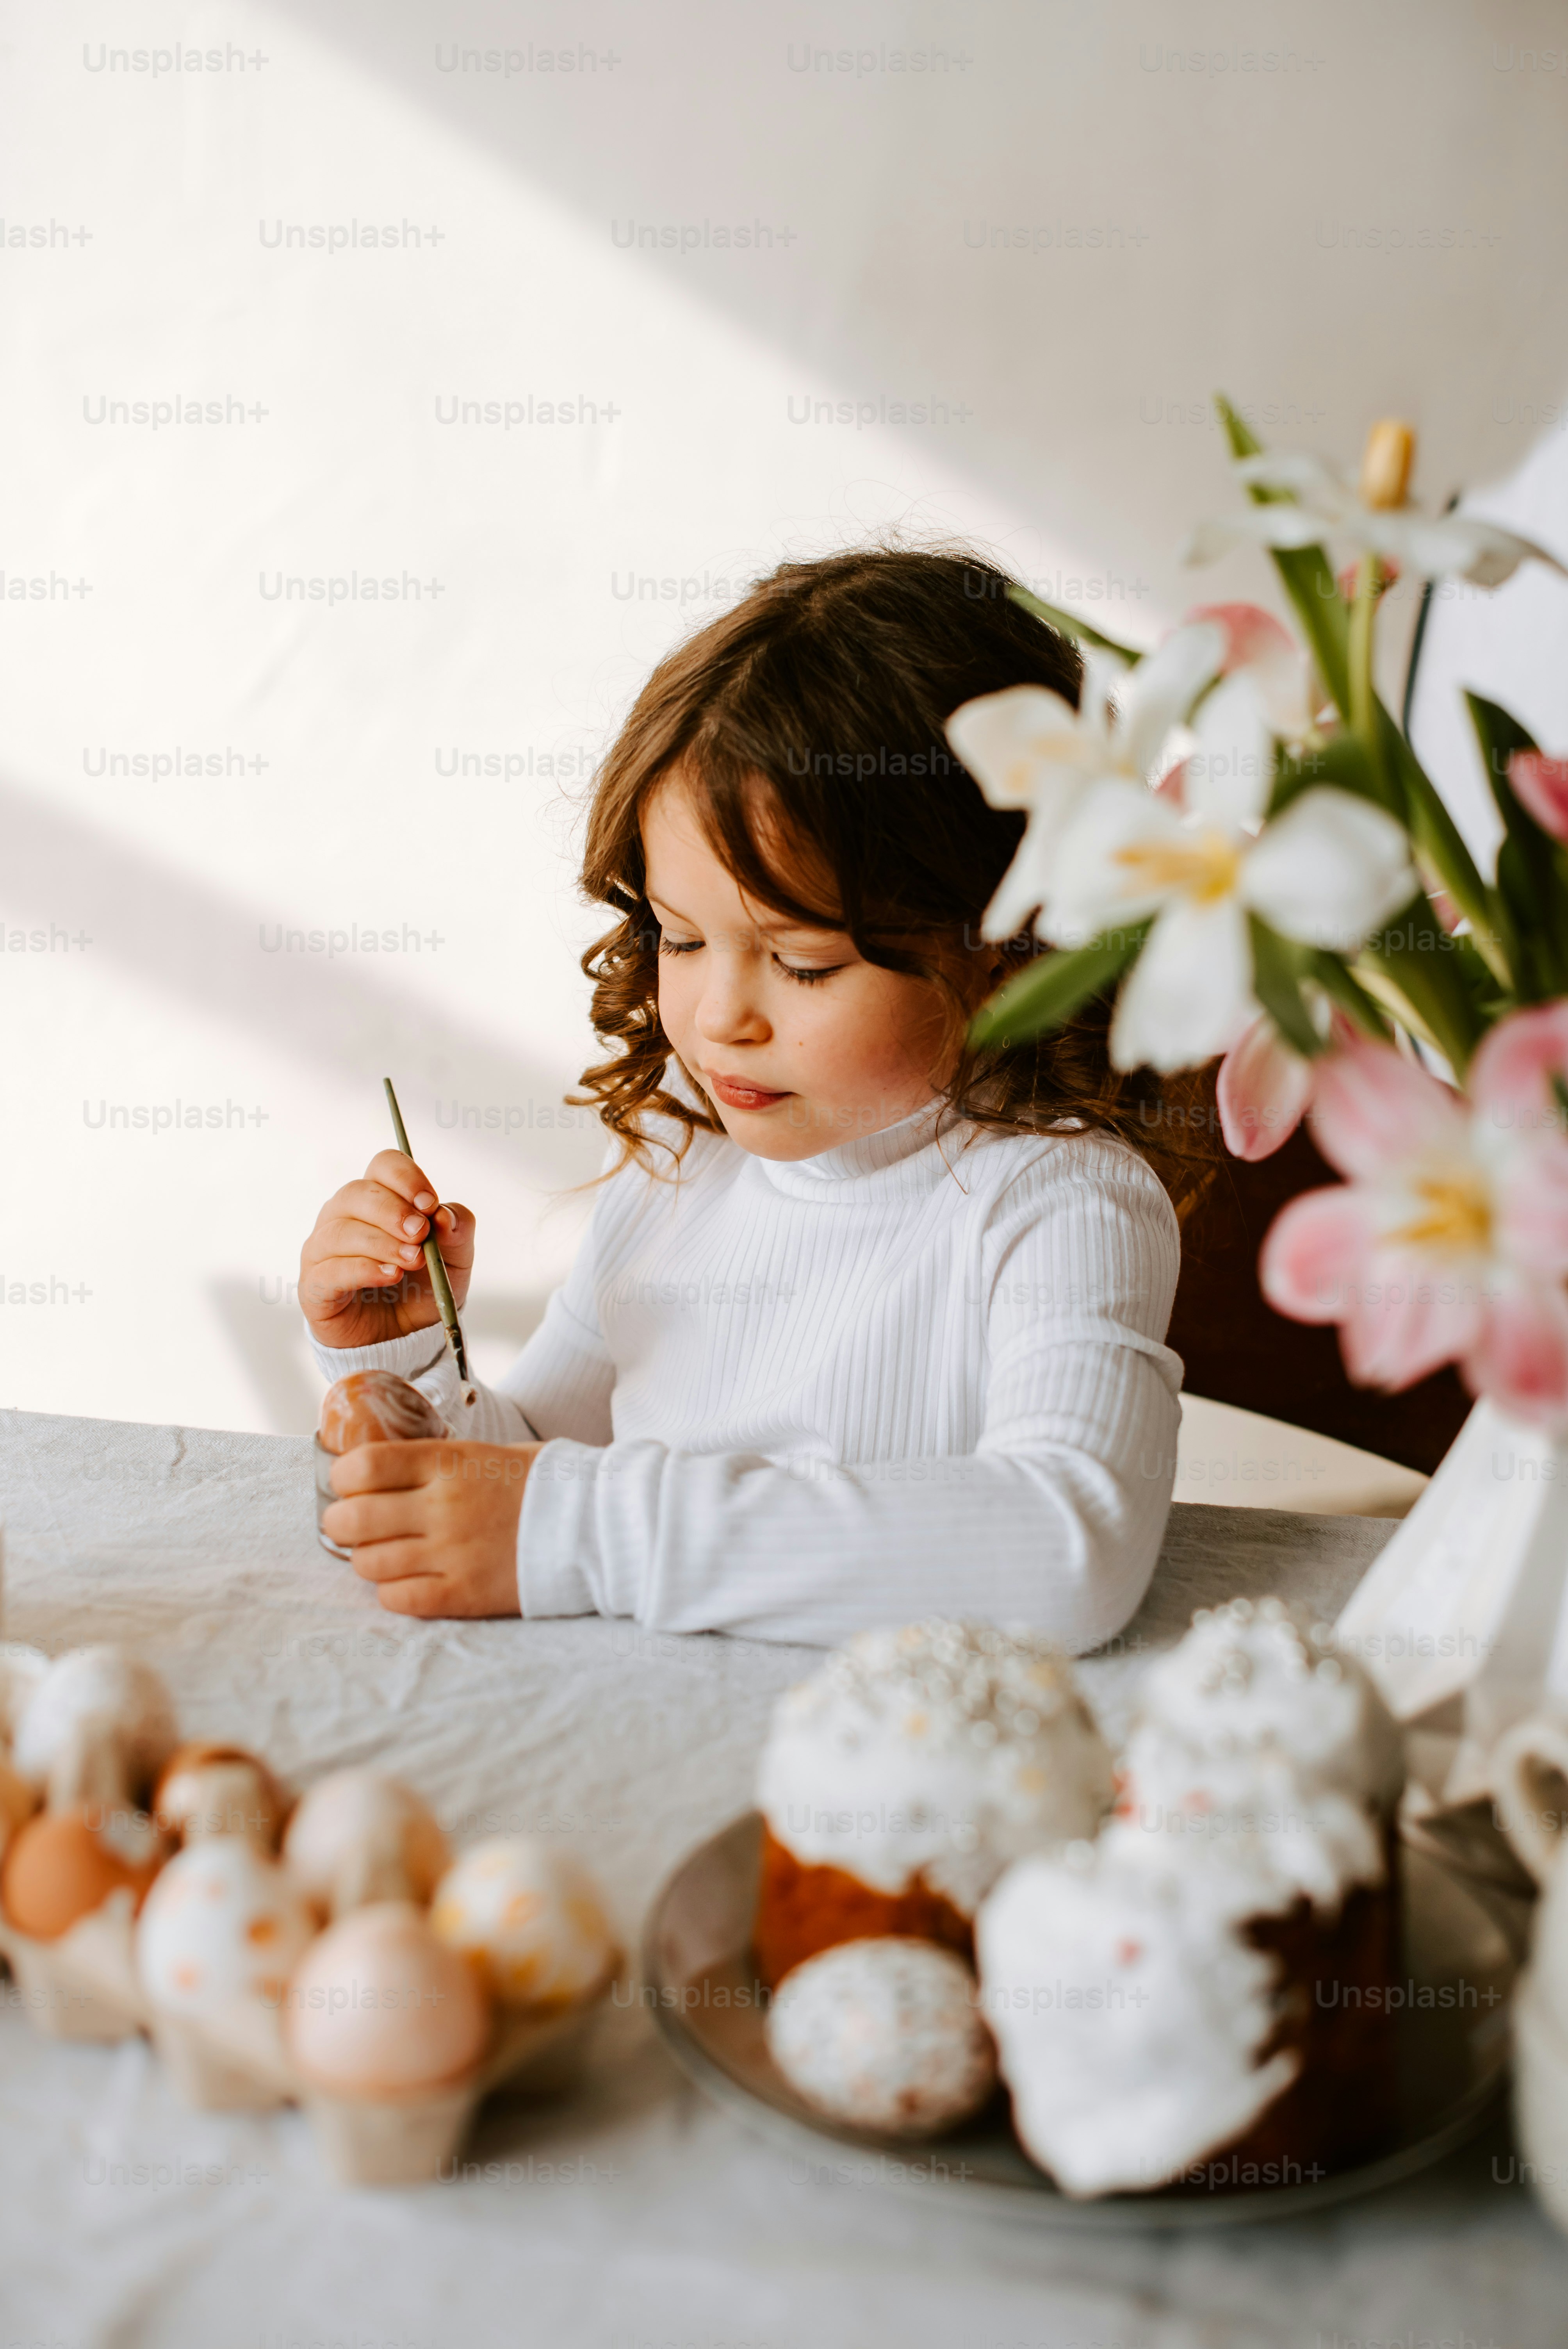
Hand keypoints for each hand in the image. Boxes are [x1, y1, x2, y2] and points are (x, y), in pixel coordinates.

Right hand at [300, 1149, 474, 1349]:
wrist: (402, 1337)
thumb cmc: (421, 1286)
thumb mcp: (454, 1258)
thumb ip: (457, 1231)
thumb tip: (444, 1216)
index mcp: (377, 1198)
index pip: (383, 1165)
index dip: (406, 1179)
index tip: (429, 1204)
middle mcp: (342, 1216)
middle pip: (357, 1193)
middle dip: (393, 1211)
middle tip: (420, 1233)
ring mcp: (322, 1250)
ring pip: (341, 1231)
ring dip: (381, 1243)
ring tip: (412, 1261)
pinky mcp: (314, 1285)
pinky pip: (331, 1270)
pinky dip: (363, 1270)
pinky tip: (390, 1276)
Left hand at [321, 1439, 533, 1616]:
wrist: (599, 1524)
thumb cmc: (543, 1483)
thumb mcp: (485, 1453)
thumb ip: (434, 1463)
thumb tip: (381, 1472)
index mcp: (449, 1462)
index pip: (364, 1465)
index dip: (342, 1476)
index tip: (349, 1482)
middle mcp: (444, 1506)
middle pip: (353, 1517)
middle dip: (340, 1522)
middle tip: (351, 1523)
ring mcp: (452, 1553)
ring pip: (368, 1563)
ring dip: (367, 1558)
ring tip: (387, 1553)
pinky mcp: (465, 1594)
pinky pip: (397, 1599)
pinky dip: (392, 1591)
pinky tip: (409, 1580)